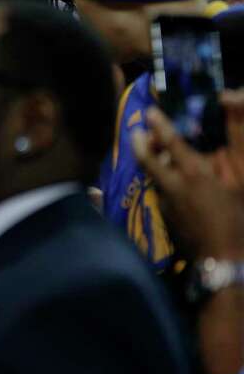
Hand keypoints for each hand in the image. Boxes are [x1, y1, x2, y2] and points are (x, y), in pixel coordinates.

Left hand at [132, 92, 243, 259]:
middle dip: (141, 142)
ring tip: (157, 152)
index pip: (171, 142)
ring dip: (153, 162)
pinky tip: (174, 183)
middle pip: (147, 159)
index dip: (159, 125)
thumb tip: (212, 149)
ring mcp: (165, 203)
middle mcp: (172, 185)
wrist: (223, 261)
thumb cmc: (238, 220)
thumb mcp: (240, 185)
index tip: (149, 112)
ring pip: (154, 176)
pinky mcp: (165, 217)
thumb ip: (230, 159)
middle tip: (139, 131)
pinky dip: (163, 181)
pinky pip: (161, 192)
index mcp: (194, 174)